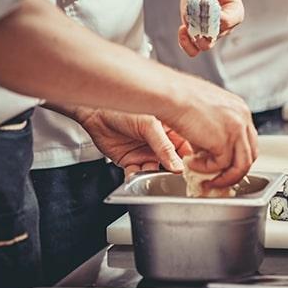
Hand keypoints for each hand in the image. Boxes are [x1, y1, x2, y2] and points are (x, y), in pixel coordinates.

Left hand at [75, 108, 192, 177]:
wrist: (95, 113)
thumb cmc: (122, 108)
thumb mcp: (149, 125)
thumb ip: (164, 147)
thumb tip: (177, 165)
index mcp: (170, 131)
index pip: (187, 149)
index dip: (190, 160)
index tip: (192, 170)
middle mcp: (160, 144)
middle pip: (173, 163)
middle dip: (173, 172)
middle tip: (173, 177)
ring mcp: (146, 153)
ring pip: (156, 171)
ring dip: (153, 176)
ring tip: (150, 173)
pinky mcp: (131, 162)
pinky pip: (137, 174)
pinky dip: (136, 178)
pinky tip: (135, 174)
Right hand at [164, 76, 257, 187]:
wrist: (169, 94)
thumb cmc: (178, 97)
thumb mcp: (205, 110)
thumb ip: (214, 127)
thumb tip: (209, 146)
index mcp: (239, 109)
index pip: (247, 139)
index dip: (236, 155)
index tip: (223, 164)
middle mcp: (243, 118)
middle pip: (249, 154)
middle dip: (234, 170)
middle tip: (218, 177)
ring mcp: (236, 130)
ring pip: (241, 165)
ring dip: (223, 176)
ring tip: (207, 178)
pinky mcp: (224, 141)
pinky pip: (220, 166)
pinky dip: (205, 169)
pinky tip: (191, 163)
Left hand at [178, 0, 243, 56]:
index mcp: (235, 12)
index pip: (227, 21)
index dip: (213, 15)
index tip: (203, 3)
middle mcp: (226, 26)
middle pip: (215, 35)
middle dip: (201, 25)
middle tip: (192, 10)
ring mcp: (212, 33)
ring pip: (204, 45)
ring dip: (192, 35)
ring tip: (186, 19)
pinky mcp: (198, 36)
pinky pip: (194, 49)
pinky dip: (186, 44)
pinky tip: (181, 29)